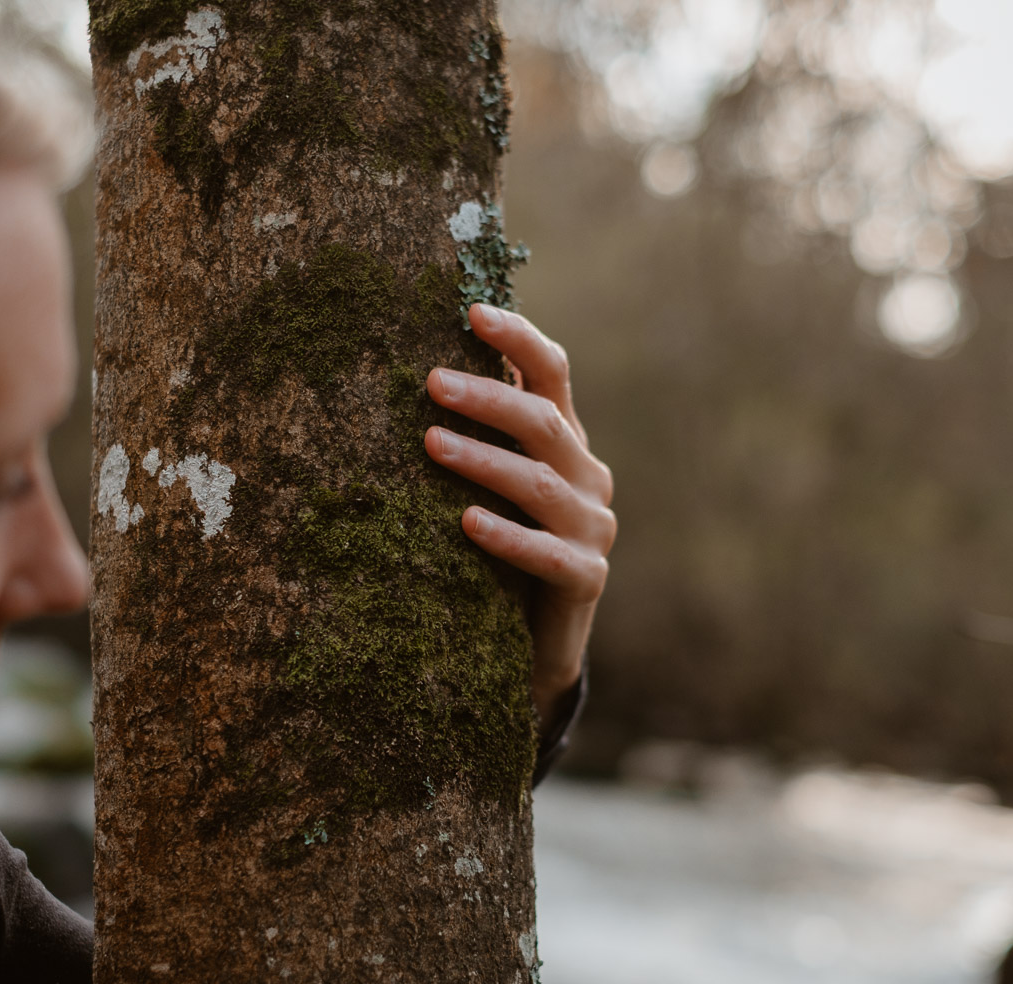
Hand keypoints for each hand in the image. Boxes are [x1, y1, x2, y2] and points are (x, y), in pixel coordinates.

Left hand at [424, 303, 615, 733]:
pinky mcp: (587, 577)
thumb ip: (479, 433)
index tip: (470, 312)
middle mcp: (587, 475)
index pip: (553, 373)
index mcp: (566, 440)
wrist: (535, 642)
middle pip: (543, 422)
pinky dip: (506, 536)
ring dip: (483, 459)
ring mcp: (593, 527)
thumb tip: (420, 367)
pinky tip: (466, 523)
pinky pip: (546, 553)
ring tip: (430, 443)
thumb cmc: (500, 547)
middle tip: (431, 381)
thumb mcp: (492, 483)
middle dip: (487, 397)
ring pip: (539, 483)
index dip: (519, 338)